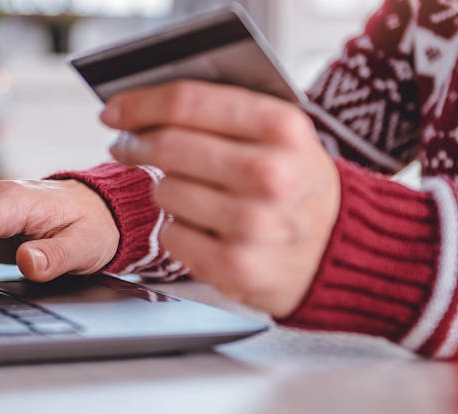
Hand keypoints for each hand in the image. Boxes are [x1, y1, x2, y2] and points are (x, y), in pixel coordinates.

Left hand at [104, 80, 340, 318]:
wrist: (342, 250)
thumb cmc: (299, 185)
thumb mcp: (284, 135)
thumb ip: (226, 112)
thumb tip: (148, 104)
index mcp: (283, 128)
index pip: (187, 103)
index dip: (139, 104)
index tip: (115, 110)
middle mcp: (271, 174)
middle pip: (168, 147)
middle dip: (136, 144)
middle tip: (128, 146)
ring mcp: (253, 224)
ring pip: (164, 191)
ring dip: (165, 189)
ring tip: (190, 192)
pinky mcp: (235, 267)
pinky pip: (171, 236)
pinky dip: (177, 230)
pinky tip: (202, 227)